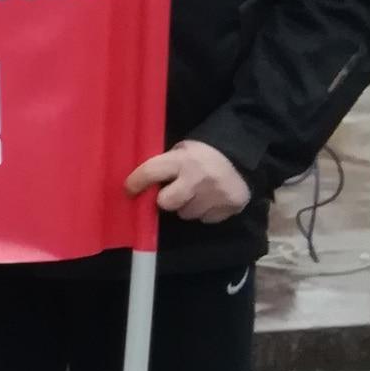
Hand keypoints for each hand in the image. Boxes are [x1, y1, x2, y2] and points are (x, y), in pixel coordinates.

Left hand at [124, 140, 249, 223]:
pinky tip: (210, 198)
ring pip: (187, 214)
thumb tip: (140, 186)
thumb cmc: (202, 153)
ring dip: (187, 206)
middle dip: (166, 200)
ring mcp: (217, 194)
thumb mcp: (180, 151)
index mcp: (182, 160)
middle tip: (172, 192)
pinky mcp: (231, 206)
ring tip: (196, 193)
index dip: (136, 183)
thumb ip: (163, 166)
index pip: (150, 173)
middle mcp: (199, 178)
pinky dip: (205, 211)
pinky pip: (206, 219)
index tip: (129, 190)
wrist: (240, 155)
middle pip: (166, 203)